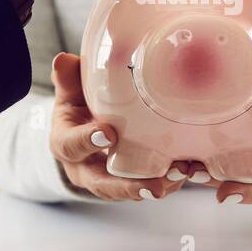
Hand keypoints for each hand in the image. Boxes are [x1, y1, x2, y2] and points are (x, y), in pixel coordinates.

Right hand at [49, 53, 190, 201]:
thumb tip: (64, 60)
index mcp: (65, 144)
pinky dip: (167, 182)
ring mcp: (106, 179)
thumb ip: (68, 79)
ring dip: (156, 186)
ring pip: (128, 190)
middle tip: (153, 186)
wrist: (82, 129)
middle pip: (102, 185)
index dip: (87, 141)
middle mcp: (84, 169)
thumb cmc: (77, 107)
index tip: (108, 134)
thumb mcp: (69, 92)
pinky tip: (188, 173)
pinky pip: (146, 186)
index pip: (71, 146)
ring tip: (179, 176)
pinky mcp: (128, 180)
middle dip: (128, 187)